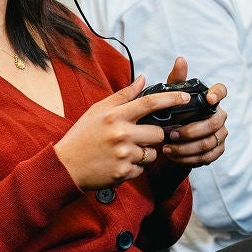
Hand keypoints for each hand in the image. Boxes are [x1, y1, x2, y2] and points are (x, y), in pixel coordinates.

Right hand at [54, 75, 192, 190]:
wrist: (65, 166)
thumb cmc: (82, 136)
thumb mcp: (98, 110)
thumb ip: (123, 96)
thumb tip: (143, 79)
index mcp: (115, 116)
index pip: (150, 103)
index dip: (171, 99)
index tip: (185, 97)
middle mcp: (121, 134)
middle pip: (158, 133)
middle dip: (153, 135)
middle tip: (138, 137)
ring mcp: (123, 155)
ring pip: (153, 153)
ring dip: (145, 152)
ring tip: (125, 151)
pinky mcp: (124, 173)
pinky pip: (142, 169)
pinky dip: (135, 167)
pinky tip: (119, 163)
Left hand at [160, 57, 227, 167]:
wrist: (170, 145)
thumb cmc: (172, 118)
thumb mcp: (170, 99)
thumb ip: (176, 81)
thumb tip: (180, 60)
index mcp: (210, 101)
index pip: (222, 91)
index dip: (217, 94)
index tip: (208, 99)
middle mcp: (219, 117)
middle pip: (214, 123)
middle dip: (192, 130)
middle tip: (171, 133)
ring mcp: (220, 135)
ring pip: (209, 142)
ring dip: (186, 147)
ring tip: (167, 148)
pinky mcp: (216, 151)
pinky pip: (207, 157)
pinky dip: (189, 158)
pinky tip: (174, 156)